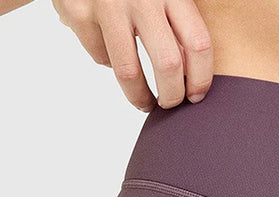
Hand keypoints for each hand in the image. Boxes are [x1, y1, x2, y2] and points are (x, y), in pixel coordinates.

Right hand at [51, 0, 212, 110]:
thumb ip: (177, 21)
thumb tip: (191, 72)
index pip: (198, 44)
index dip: (201, 79)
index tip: (196, 95)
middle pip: (168, 65)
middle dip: (171, 95)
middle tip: (170, 104)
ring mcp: (108, 5)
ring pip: (129, 72)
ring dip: (139, 96)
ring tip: (145, 101)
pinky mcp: (78, 12)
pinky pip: (100, 56)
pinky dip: (108, 62)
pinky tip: (112, 52)